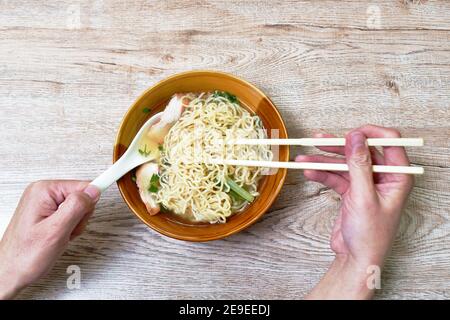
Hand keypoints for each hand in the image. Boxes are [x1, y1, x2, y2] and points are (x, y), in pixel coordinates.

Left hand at [0, 180, 99, 298]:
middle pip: (81, 197)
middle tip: (66, 232)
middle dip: (80, 218)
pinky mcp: (46, 212)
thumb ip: (76, 207)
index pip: (83, 187)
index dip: (88, 205)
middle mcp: (43, 193)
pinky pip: (70, 215)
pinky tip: (58, 237)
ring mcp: (44, 203)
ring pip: (77, 209)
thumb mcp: (56, 231)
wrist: (10, 273)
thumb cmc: (25, 256)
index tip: (97, 206)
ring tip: (59, 237)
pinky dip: (68, 229)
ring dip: (74, 226)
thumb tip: (93, 190)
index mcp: (44, 191)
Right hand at [297, 125, 413, 298]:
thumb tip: (355, 137)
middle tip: (318, 141)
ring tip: (304, 158)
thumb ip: (359, 164)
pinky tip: (309, 171)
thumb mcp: (364, 196)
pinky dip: (322, 173)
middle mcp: (383, 177)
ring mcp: (366, 184)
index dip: (368, 134)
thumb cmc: (370, 234)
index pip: (389, 142)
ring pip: (344, 163)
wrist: (356, 258)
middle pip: (360, 151)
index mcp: (398, 176)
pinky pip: (336, 176)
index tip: (349, 134)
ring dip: (324, 160)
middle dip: (338, 147)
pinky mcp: (351, 191)